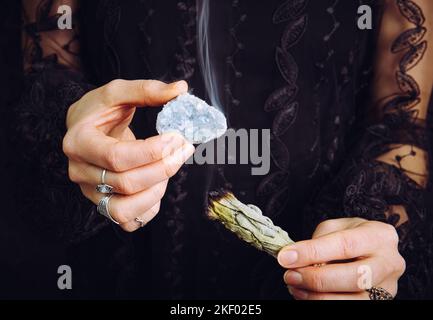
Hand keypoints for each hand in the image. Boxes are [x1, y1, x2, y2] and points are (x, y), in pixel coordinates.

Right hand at [63, 79, 194, 231]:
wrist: (83, 130)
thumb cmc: (100, 112)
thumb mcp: (117, 93)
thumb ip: (146, 90)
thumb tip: (180, 89)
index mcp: (79, 142)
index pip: (118, 157)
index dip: (153, 151)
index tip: (177, 137)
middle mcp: (80, 172)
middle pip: (126, 184)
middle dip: (164, 168)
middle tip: (185, 149)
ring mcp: (90, 193)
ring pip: (125, 210)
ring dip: (156, 191)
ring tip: (168, 168)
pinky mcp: (103, 206)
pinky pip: (128, 222)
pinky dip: (149, 208)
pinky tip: (158, 185)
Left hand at [277, 218, 405, 299]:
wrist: (373, 249)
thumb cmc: (351, 235)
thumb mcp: (335, 227)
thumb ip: (318, 242)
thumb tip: (296, 261)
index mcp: (380, 236)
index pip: (344, 245)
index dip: (312, 252)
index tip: (286, 257)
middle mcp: (390, 263)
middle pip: (354, 277)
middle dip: (316, 279)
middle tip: (290, 275)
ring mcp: (389, 289)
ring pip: (354, 301)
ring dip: (317, 297)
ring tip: (295, 287)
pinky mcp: (381, 304)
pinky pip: (350, 308)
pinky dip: (324, 304)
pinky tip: (307, 296)